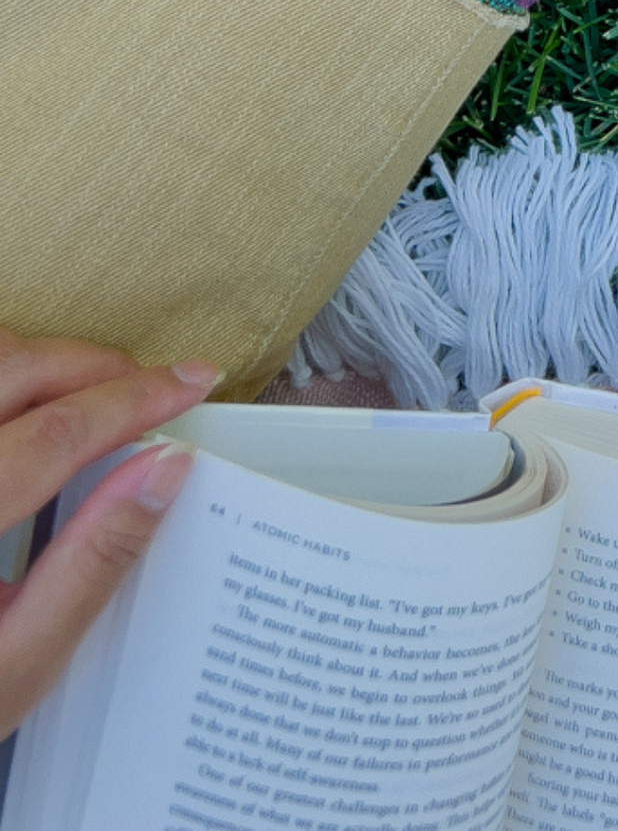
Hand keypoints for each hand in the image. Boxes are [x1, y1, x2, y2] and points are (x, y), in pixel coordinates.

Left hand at [0, 328, 216, 732]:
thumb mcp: (18, 663)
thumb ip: (92, 564)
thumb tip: (160, 474)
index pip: (55, 433)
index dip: (135, 400)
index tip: (189, 383)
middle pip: (14, 372)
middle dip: (97, 366)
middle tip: (153, 386)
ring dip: (43, 362)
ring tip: (93, 393)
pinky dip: (5, 378)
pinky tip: (27, 405)